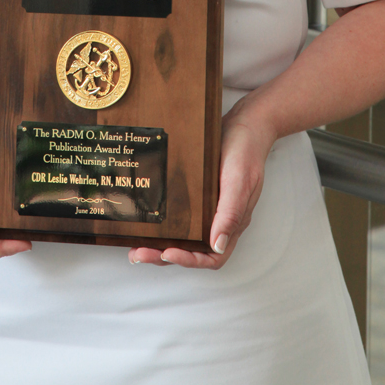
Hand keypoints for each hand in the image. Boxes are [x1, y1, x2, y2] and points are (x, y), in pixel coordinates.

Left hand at [127, 107, 275, 268]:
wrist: (245, 122)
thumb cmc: (246, 150)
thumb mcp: (239, 181)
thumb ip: (230, 214)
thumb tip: (218, 245)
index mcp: (233, 222)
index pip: (212, 256)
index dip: (190, 261)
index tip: (167, 254)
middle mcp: (220, 218)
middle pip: (193, 250)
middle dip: (165, 256)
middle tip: (139, 253)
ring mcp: (209, 206)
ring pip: (185, 235)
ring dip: (162, 244)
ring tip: (138, 244)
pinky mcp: (200, 193)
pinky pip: (183, 214)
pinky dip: (167, 222)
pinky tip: (152, 219)